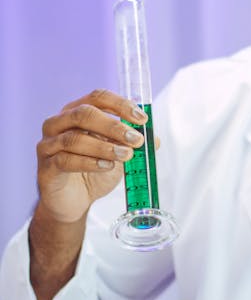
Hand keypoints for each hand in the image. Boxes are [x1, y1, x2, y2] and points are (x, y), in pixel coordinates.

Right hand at [36, 89, 147, 222]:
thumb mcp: (119, 155)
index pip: (97, 97)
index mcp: (77, 112)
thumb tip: (155, 140)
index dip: (121, 105)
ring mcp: (48, 144)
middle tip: (136, 139)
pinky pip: (65, 160)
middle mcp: (59, 123)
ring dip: (104, 146)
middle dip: (114, 126)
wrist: (74, 201)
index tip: (142, 119)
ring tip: (126, 155)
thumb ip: (133, 145)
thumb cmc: (94, 171)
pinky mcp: (46, 167)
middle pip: (84, 113)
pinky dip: (90, 162)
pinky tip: (107, 166)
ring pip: (74, 138)